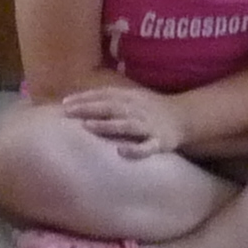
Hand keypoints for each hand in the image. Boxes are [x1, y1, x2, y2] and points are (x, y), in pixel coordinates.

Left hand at [59, 84, 184, 158]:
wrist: (183, 118)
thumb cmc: (148, 110)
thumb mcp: (130, 99)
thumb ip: (108, 100)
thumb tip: (78, 102)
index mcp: (129, 98)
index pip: (104, 95)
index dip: (84, 98)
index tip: (64, 103)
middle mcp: (137, 110)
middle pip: (111, 107)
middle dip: (89, 109)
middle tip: (68, 112)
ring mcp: (148, 126)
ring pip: (126, 125)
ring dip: (107, 125)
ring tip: (87, 126)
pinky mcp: (159, 142)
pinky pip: (147, 147)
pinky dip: (135, 150)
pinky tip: (120, 152)